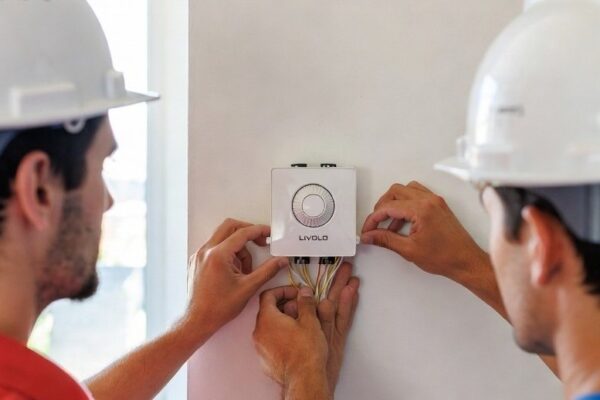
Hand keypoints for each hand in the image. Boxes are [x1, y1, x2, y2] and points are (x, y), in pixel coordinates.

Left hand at [184, 218, 286, 338]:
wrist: (197, 321)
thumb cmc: (217, 308)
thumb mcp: (248, 288)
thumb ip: (267, 271)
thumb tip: (280, 261)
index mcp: (218, 255)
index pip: (242, 233)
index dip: (259, 231)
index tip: (268, 233)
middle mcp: (206, 251)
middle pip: (230, 227)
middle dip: (247, 232)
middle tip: (260, 242)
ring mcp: (199, 255)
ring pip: (222, 237)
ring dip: (238, 247)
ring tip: (246, 269)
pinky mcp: (197, 261)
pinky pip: (215, 248)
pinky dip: (228, 253)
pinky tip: (234, 271)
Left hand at [253, 263, 358, 395]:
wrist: (303, 380)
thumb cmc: (306, 350)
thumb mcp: (310, 321)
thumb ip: (305, 303)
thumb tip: (304, 292)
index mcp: (267, 318)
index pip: (268, 295)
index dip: (283, 291)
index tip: (296, 294)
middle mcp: (258, 332)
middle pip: (267, 310)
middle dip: (284, 306)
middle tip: (300, 309)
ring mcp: (259, 347)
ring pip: (268, 327)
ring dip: (282, 321)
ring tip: (300, 325)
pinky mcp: (264, 359)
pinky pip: (269, 341)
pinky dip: (279, 335)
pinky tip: (294, 340)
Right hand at [361, 181, 487, 282]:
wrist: (466, 261)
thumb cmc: (446, 257)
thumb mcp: (409, 250)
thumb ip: (386, 240)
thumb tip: (371, 235)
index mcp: (421, 209)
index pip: (389, 206)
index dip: (374, 218)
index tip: (368, 229)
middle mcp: (429, 200)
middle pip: (395, 191)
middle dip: (382, 206)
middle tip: (376, 223)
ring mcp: (435, 201)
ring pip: (406, 190)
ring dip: (394, 202)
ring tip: (390, 222)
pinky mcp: (439, 205)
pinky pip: (417, 195)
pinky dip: (406, 203)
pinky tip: (403, 220)